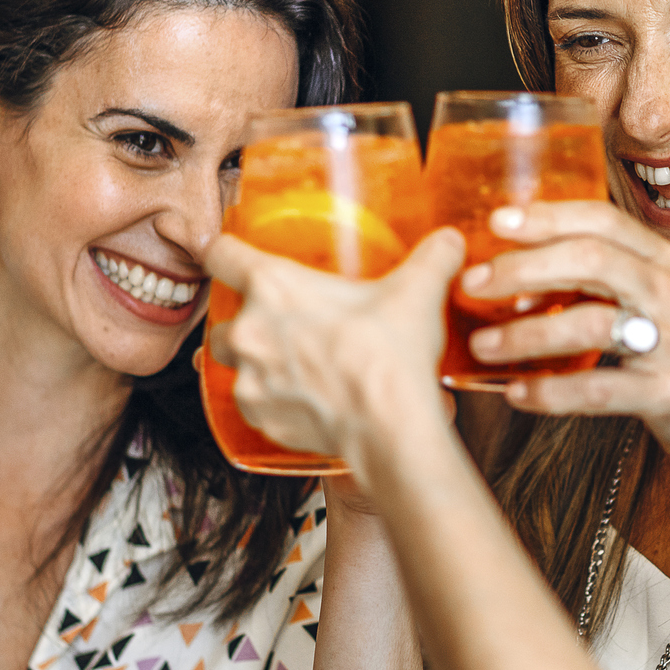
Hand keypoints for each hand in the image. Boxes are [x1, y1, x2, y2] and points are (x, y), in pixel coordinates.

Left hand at [205, 227, 463, 467]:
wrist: (389, 428)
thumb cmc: (390, 357)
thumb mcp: (417, 292)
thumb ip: (432, 257)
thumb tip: (449, 241)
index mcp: (272, 287)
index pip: (219, 254)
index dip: (225, 251)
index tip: (232, 254)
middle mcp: (248, 332)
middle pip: (222, 318)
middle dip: (247, 319)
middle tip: (285, 322)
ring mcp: (248, 380)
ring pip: (231, 364)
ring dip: (254, 361)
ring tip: (293, 363)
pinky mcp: (258, 418)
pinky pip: (253, 403)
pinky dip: (272, 399)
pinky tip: (303, 396)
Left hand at [459, 202, 669, 470]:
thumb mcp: (650, 299)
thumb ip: (599, 278)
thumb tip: (511, 271)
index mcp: (662, 260)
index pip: (603, 221)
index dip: (548, 217)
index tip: (496, 221)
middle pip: (591, 260)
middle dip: (524, 268)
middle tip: (473, 283)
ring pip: (590, 324)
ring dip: (526, 334)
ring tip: (481, 346)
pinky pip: (598, 390)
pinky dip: (550, 393)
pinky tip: (517, 395)